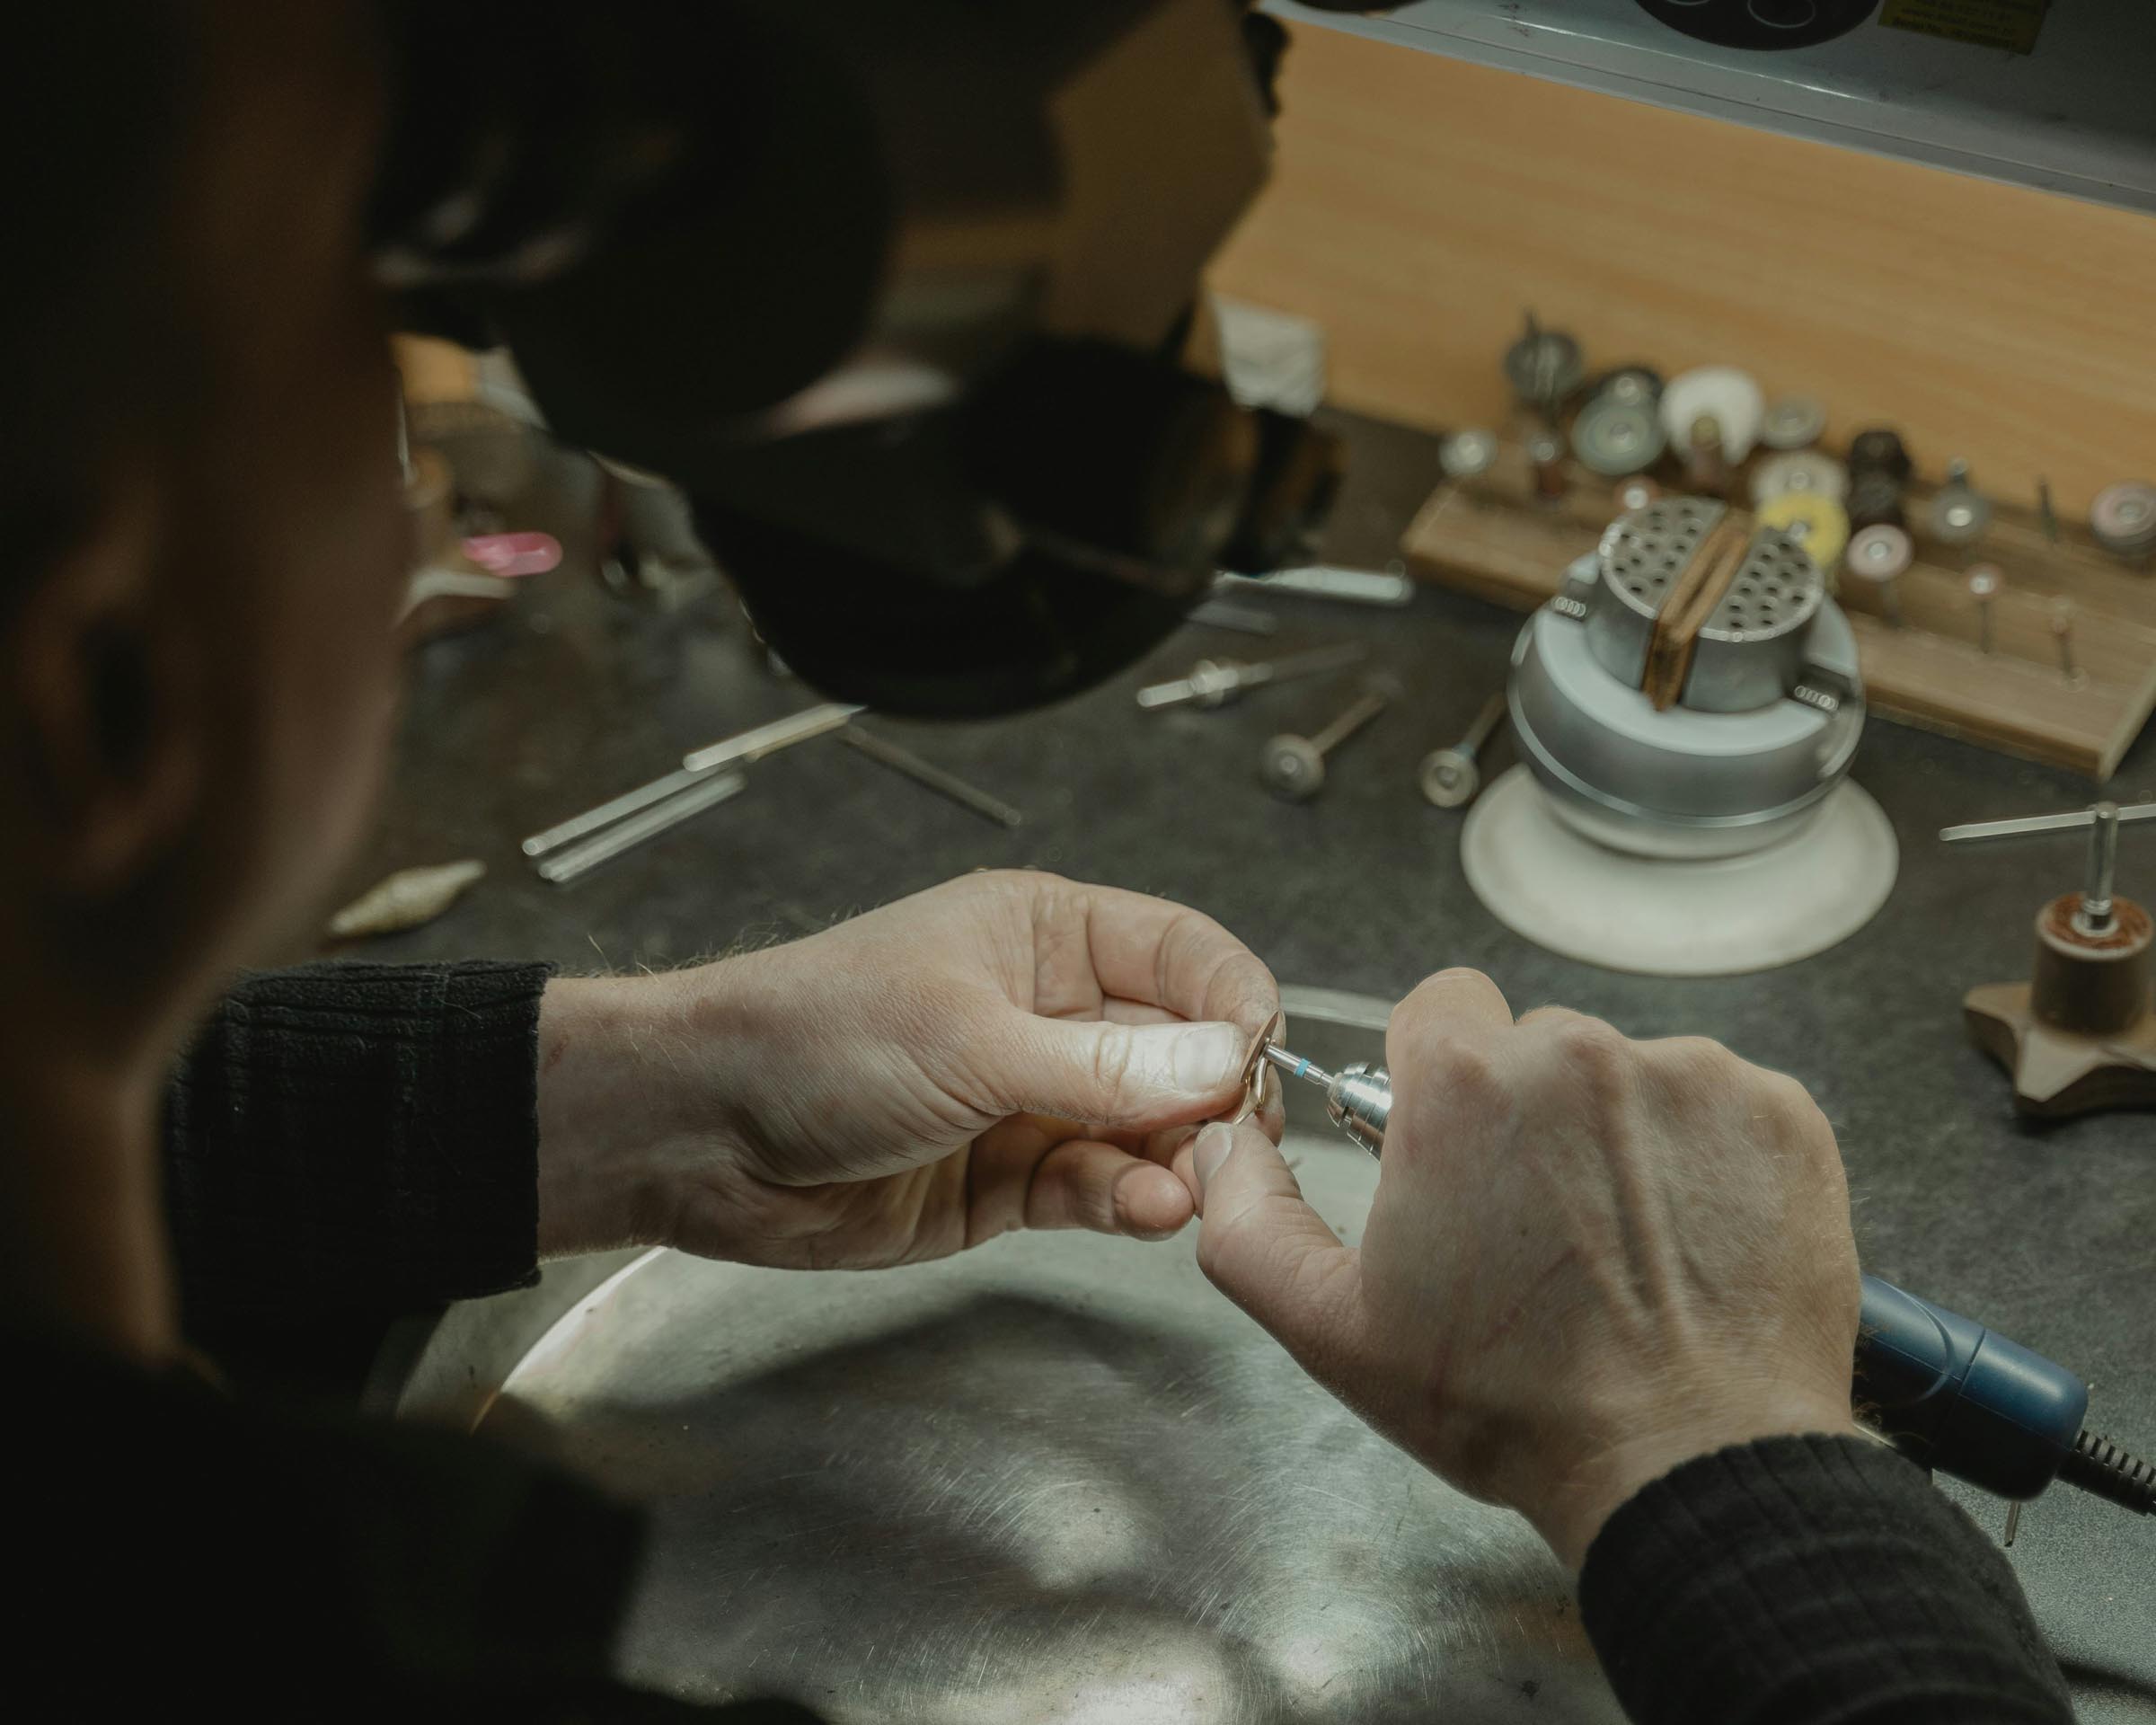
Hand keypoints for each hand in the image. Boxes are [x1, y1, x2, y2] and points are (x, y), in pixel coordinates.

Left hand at [536, 871, 1280, 1269]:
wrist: (699, 1133)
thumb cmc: (812, 1036)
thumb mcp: (970, 1038)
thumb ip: (1104, 1064)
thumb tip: (1226, 1065)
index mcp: (1045, 936)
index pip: (1181, 953)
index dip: (1232, 1000)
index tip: (1264, 1053)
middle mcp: (1051, 1015)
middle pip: (1181, 1052)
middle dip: (1218, 1097)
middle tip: (1241, 1142)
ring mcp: (1033, 1102)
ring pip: (1147, 1132)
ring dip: (1176, 1161)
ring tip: (1189, 1188)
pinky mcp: (1009, 1183)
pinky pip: (1098, 1190)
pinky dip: (1128, 1202)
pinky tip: (1146, 1209)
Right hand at [1187, 968, 1860, 1569]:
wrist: (1691, 1463)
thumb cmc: (1516, 1404)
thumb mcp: (1332, 1329)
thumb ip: (1247, 1221)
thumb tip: (1224, 1144)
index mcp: (1464, 1084)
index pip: (1438, 1009)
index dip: (1436, 1083)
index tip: (1455, 1149)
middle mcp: (1579, 1053)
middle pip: (1535, 1043)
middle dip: (1527, 1113)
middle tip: (1534, 1222)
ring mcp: (1692, 1077)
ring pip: (1629, 1074)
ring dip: (1616, 1137)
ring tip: (1620, 1245)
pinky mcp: (1780, 1113)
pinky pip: (1721, 1105)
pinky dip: (1704, 1160)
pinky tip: (1689, 1241)